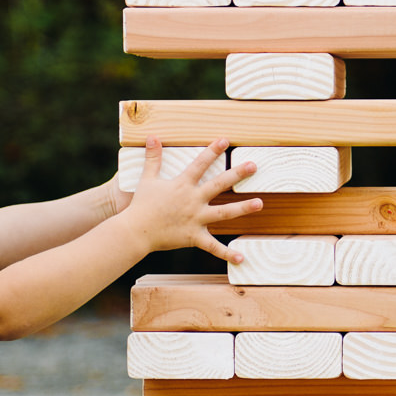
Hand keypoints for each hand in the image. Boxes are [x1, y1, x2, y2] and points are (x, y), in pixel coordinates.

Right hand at [120, 137, 260, 262]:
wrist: (136, 231)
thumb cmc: (141, 205)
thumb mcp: (147, 179)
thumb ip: (153, 158)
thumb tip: (152, 137)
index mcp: (182, 185)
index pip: (200, 164)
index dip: (213, 151)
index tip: (226, 140)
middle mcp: (193, 200)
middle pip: (218, 184)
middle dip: (237, 174)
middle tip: (253, 166)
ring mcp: (195, 219)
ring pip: (223, 213)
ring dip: (242, 208)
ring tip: (259, 203)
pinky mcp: (194, 237)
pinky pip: (213, 247)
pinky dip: (227, 254)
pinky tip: (242, 259)